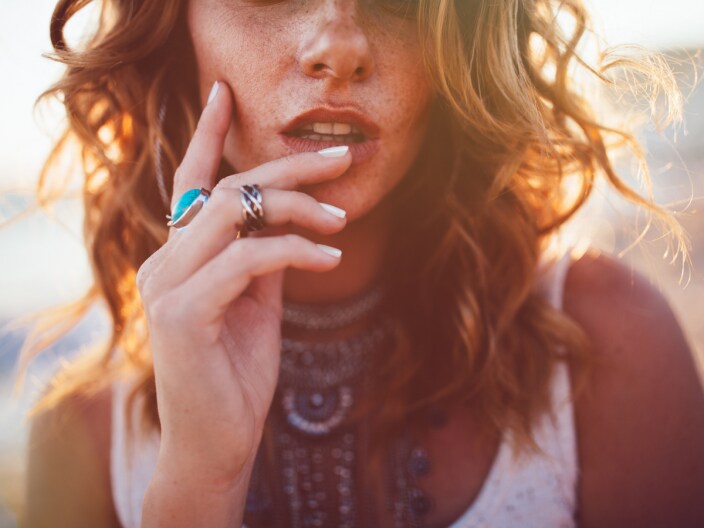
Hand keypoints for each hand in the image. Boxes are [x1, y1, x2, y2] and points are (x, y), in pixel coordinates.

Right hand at [136, 81, 350, 486]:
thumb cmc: (237, 372)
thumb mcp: (255, 304)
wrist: (216, 441)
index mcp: (179, 257)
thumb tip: (289, 219)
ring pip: (235, 214)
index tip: (223, 91)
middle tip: (342, 157)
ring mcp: (166, 285)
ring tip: (343, 217)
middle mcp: (162, 262)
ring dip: (297, 208)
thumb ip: (261, 258)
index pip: (190, 183)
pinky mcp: (182, 312)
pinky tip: (330, 255)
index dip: (207, 135)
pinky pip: (248, 260)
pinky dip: (295, 250)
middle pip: (226, 190)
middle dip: (288, 168)